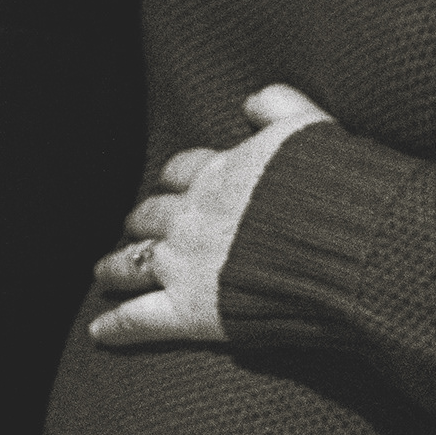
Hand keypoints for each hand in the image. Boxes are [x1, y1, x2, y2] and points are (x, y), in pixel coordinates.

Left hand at [89, 84, 333, 347]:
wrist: (338, 244)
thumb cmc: (333, 189)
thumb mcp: (309, 127)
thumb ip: (278, 105)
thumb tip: (250, 102)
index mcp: (219, 175)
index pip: (182, 172)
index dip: (175, 180)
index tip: (171, 187)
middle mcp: (192, 218)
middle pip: (151, 216)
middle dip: (142, 222)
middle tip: (135, 229)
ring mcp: (185, 264)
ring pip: (134, 262)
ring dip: (116, 266)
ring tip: (103, 272)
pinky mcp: (189, 310)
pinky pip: (139, 318)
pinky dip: (115, 326)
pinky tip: (97, 332)